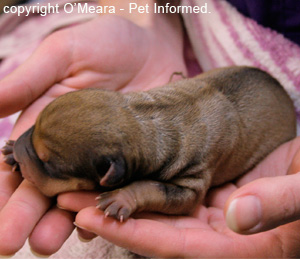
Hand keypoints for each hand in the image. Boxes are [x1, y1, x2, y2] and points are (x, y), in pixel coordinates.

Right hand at [0, 13, 185, 255]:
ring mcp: (105, 157)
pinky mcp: (134, 158)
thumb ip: (31, 79)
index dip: (5, 188)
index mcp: (50, 126)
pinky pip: (117, 187)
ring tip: (48, 241)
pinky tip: (94, 222)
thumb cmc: (107, 44)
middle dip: (28, 213)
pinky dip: (104, 206)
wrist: (152, 48)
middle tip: (12, 241)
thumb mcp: (65, 53)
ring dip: (62, 219)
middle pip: (46, 186)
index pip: (21, 163)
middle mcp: (75, 148)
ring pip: (79, 195)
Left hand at [58, 137, 299, 257]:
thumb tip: (238, 215)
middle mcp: (219, 232)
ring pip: (160, 207)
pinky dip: (146, 181)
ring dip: (123, 196)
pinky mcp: (213, 190)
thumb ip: (280, 206)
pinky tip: (123, 170)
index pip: (175, 245)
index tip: (92, 217)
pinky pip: (173, 188)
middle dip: (112, 215)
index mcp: (240, 245)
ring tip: (81, 183)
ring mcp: (213, 211)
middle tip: (68, 198)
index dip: (133, 234)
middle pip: (156, 227)